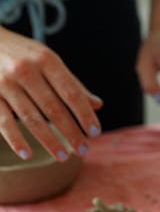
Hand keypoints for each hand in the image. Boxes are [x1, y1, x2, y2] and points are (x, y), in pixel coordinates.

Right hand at [0, 28, 102, 160]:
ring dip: (49, 140)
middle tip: (83, 150)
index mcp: (46, 60)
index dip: (84, 115)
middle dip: (71, 132)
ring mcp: (5, 83)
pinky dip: (15, 140)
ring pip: (31, 118)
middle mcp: (25, 70)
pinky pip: (3, 121)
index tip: (95, 133)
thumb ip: (71, 82)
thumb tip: (97, 105)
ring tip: (63, 157)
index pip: (72, 93)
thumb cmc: (22, 53)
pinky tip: (27, 155)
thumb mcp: (48, 60)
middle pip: (53, 109)